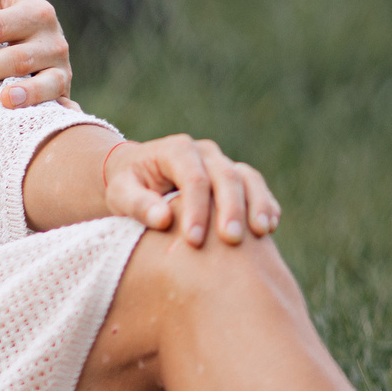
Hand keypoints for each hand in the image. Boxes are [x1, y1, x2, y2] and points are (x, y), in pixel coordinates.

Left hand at [0, 0, 70, 106]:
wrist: (36, 32)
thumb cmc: (5, 5)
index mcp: (33, 8)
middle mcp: (50, 36)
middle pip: (14, 55)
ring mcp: (59, 63)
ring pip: (38, 80)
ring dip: (17, 91)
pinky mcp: (62, 86)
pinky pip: (55, 98)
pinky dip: (41, 104)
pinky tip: (16, 109)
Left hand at [104, 135, 281, 247]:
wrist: (139, 176)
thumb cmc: (129, 186)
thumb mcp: (121, 193)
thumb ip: (137, 203)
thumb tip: (162, 220)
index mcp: (176, 150)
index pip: (193, 178)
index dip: (196, 208)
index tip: (193, 240)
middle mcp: (204, 152)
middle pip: (225, 176)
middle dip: (230, 209)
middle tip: (230, 240)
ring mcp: (223, 162)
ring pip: (248, 178)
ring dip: (256, 204)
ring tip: (261, 231)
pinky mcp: (236, 176)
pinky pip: (256, 186)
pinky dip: (265, 204)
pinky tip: (270, 227)